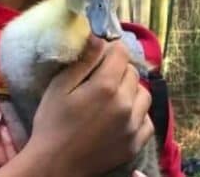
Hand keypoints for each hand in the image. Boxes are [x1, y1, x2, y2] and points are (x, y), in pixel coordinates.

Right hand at [26, 36, 153, 176]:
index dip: (110, 50)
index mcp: (105, 86)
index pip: (121, 53)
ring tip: (114, 97)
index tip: (100, 56)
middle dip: (119, 69)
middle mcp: (125, 103)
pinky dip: (137, 114)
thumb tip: (98, 37)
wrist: (55, 165)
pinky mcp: (136, 143)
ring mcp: (133, 125)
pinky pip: (147, 119)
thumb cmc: (52, 123)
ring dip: (132, 90)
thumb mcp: (59, 86)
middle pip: (133, 72)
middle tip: (101, 78)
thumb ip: (83, 61)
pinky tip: (121, 116)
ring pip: (144, 94)